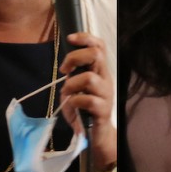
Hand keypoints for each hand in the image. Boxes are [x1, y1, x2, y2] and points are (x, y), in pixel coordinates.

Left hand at [58, 32, 116, 170]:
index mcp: (99, 71)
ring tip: (66, 94)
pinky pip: (86, 100)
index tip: (69, 39)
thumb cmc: (84, 108)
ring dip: (71, 85)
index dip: (86, 37)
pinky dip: (74, 101)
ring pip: (89, 78)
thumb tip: (65, 65)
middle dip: (75, 57)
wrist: (97, 133)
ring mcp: (106, 94)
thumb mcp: (76, 87)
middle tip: (64, 71)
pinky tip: (72, 106)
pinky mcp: (102, 110)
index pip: (99, 46)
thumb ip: (73, 74)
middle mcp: (106, 79)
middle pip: (96, 55)